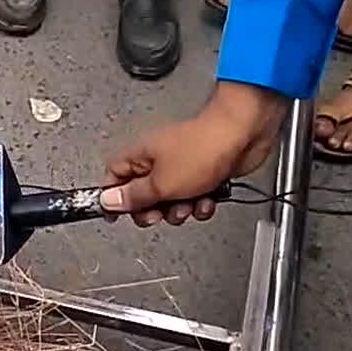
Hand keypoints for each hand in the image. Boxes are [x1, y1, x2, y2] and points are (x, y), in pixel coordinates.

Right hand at [101, 83, 288, 226]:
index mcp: (141, 156)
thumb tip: (108, 202)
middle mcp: (158, 161)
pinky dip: (200, 204)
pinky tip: (208, 198)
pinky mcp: (203, 174)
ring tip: (189, 203)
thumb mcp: (161, 184)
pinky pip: (193, 199)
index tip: (117, 215)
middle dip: (152, 211)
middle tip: (159, 212)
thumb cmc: (204, 148)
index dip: (113, 199)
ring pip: (170, 201)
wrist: (244, 135)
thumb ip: (132, 197)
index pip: (113, 179)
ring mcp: (181, 167)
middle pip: (142, 196)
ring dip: (180, 209)